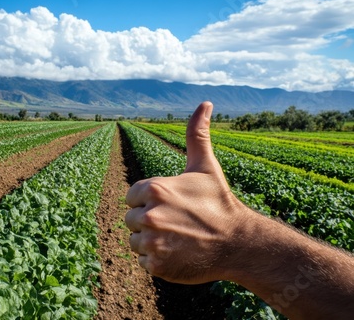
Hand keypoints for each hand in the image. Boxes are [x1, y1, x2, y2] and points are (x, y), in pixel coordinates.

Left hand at [125, 101, 250, 283]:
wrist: (238, 243)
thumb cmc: (219, 202)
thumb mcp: (205, 166)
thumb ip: (196, 135)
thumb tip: (204, 103)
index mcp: (155, 189)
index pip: (131, 197)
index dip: (148, 201)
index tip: (171, 205)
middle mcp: (150, 216)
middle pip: (131, 220)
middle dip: (149, 222)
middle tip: (176, 223)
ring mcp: (153, 243)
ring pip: (135, 242)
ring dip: (151, 242)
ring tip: (177, 238)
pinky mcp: (157, 266)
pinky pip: (143, 262)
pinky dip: (157, 260)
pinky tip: (177, 253)